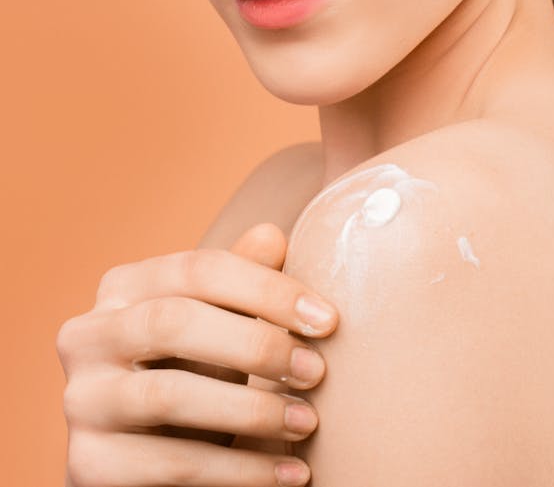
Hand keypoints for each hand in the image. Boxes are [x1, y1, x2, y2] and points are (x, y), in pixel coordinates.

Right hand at [56, 222, 338, 485]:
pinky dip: (238, 470)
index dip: (266, 289)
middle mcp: (87, 335)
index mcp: (122, 287)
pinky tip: (286, 474)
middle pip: (173, 322)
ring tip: (307, 424)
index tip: (327, 320)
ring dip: (252, 412)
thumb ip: (240, 282)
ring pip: (168, 396)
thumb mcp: (218, 325)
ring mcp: (82, 400)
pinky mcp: (89, 465)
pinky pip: (171, 465)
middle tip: (317, 372)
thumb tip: (272, 235)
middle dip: (256, 345)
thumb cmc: (191, 375)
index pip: (197, 269)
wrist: (143, 464)